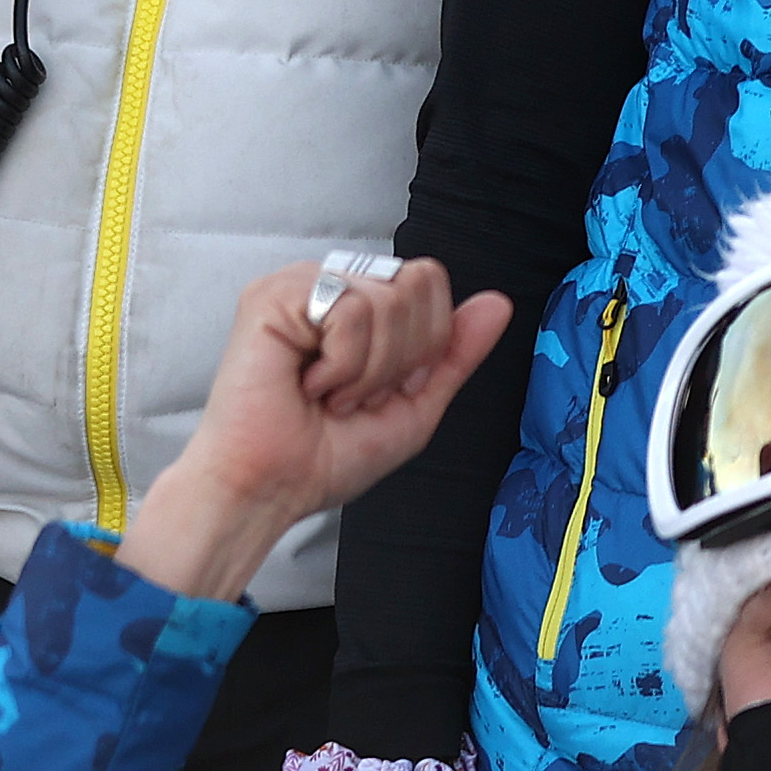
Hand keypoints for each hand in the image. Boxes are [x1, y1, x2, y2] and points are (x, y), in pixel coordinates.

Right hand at [116, 260, 509, 604]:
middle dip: (401, 356)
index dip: (426, 343)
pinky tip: (306, 384)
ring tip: (327, 393)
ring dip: (369, 369)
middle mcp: (334, 284)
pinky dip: (342, 364)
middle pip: (419, 282)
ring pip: (389, 298)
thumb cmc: (326, 456)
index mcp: (363, 303)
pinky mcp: (272, 296)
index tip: (384, 388)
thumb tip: (498, 302)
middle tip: (351, 393)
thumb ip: (456, 352)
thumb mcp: (415, 405)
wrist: (273, 489)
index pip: (432, 281)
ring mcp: (301, 285)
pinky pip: (351, 311)